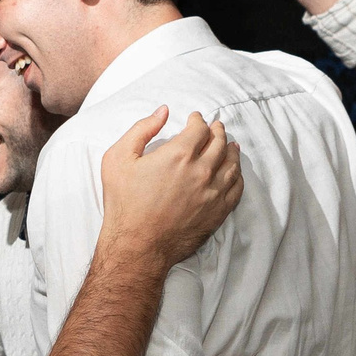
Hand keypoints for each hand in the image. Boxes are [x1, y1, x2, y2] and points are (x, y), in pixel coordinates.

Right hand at [98, 106, 241, 268]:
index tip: (195, 119)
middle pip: (219, 143)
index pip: (199, 129)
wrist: (136, 244)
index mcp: (178, 154)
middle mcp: (201, 171)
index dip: (198, 120)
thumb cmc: (124, 203)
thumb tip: (163, 111)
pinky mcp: (218, 212)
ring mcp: (213, 193)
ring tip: (230, 145)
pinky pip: (236, 188)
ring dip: (231, 151)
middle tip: (216, 127)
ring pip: (232, 164)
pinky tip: (234, 172)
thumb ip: (141, 129)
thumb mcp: (118, 158)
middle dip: (218, 131)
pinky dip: (237, 175)